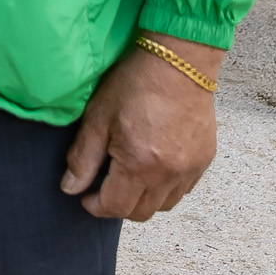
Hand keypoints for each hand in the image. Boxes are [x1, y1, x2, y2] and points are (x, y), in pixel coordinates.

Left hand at [61, 33, 222, 219]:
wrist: (179, 62)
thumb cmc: (134, 84)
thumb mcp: (98, 118)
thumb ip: (83, 158)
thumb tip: (70, 188)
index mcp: (140, 165)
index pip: (116, 207)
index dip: (95, 205)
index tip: (85, 195)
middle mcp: (170, 175)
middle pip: (141, 212)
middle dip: (118, 206)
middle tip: (103, 187)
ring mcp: (191, 169)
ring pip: (165, 205)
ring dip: (143, 199)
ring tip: (127, 177)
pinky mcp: (205, 160)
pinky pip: (183, 190)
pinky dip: (165, 188)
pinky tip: (152, 167)